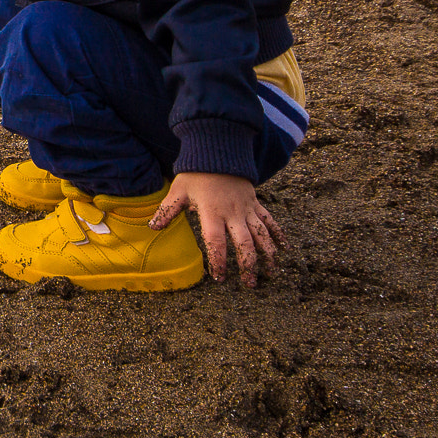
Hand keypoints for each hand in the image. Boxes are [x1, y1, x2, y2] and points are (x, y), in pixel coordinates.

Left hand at [150, 171, 282, 286]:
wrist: (218, 153)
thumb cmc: (195, 174)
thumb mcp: (178, 190)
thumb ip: (168, 210)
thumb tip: (152, 227)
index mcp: (212, 212)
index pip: (216, 241)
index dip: (218, 260)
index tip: (220, 278)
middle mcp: (233, 213)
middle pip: (245, 243)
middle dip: (248, 265)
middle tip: (249, 285)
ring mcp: (247, 209)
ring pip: (262, 235)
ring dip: (268, 254)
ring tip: (272, 273)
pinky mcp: (256, 203)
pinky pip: (270, 220)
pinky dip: (279, 234)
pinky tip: (285, 249)